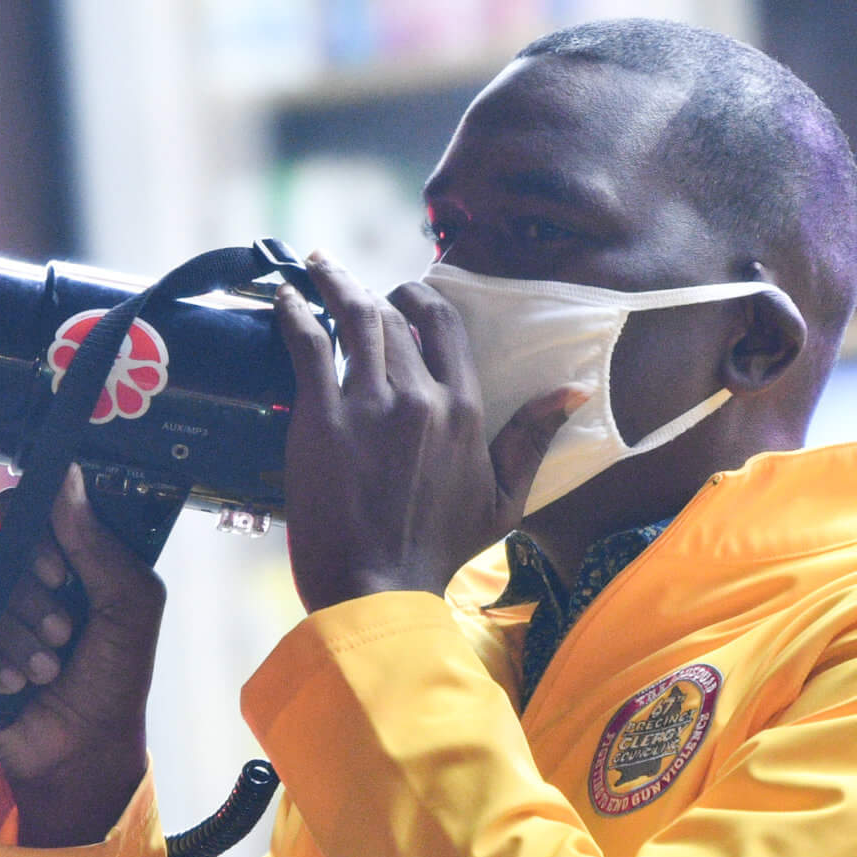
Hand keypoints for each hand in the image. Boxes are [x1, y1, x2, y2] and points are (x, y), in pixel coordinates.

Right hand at [0, 466, 163, 846]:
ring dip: (15, 637)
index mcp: (56, 559)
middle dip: (31, 594)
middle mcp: (13, 581)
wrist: (85, 748)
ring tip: (45, 671)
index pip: (22, 510)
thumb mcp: (129, 605)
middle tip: (64, 631)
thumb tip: (66, 474)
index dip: (31, 527)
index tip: (61, 570)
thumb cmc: (115, 677)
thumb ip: (98, 541)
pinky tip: (10, 683)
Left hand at [274, 255, 578, 612]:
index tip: (403, 291)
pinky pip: (308, 343)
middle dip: (370, 292)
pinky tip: (285, 294)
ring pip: (353, 319)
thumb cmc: (440, 552)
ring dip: (334, 284)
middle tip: (348, 282)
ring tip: (318, 267)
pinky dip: (294, 311)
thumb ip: (532, 440)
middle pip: (392, 317)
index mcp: (464, 410)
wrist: (378, 589)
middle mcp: (420, 396)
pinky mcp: (321, 416)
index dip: (420, 298)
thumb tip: (571, 391)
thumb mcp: (503, 501)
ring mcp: (368, 403)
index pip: (444, 326)